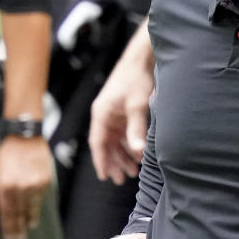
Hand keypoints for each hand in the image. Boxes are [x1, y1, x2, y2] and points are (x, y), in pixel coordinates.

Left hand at [0, 134, 52, 238]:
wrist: (25, 138)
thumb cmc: (7, 155)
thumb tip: (4, 207)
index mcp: (5, 186)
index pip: (7, 214)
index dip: (9, 228)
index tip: (10, 238)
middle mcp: (21, 188)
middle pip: (20, 214)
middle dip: (19, 228)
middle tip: (19, 238)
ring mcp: (35, 185)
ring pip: (33, 208)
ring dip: (31, 219)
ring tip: (30, 226)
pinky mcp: (46, 180)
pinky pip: (41, 198)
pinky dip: (38, 205)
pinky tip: (36, 210)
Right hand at [88, 64, 152, 184]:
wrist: (141, 59)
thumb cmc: (135, 79)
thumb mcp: (137, 106)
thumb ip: (136, 130)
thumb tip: (137, 152)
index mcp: (101, 115)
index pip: (97, 143)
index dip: (101, 161)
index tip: (104, 177)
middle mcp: (105, 116)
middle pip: (106, 145)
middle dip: (114, 163)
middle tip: (122, 180)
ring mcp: (114, 114)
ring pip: (116, 141)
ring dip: (123, 155)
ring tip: (133, 171)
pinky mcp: (123, 111)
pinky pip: (124, 133)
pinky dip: (130, 144)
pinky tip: (138, 155)